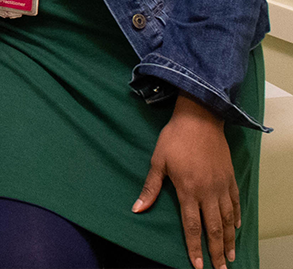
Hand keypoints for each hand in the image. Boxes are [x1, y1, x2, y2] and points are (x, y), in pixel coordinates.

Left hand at [133, 95, 239, 268]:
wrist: (199, 119)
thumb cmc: (174, 139)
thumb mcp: (157, 162)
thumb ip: (150, 188)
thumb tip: (137, 209)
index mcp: (188, 190)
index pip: (192, 226)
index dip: (194, 246)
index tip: (197, 264)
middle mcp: (207, 192)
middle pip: (213, 228)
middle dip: (215, 251)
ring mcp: (221, 186)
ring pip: (227, 219)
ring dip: (228, 240)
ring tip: (229, 256)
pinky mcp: (230, 178)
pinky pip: (235, 203)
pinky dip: (236, 218)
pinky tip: (234, 228)